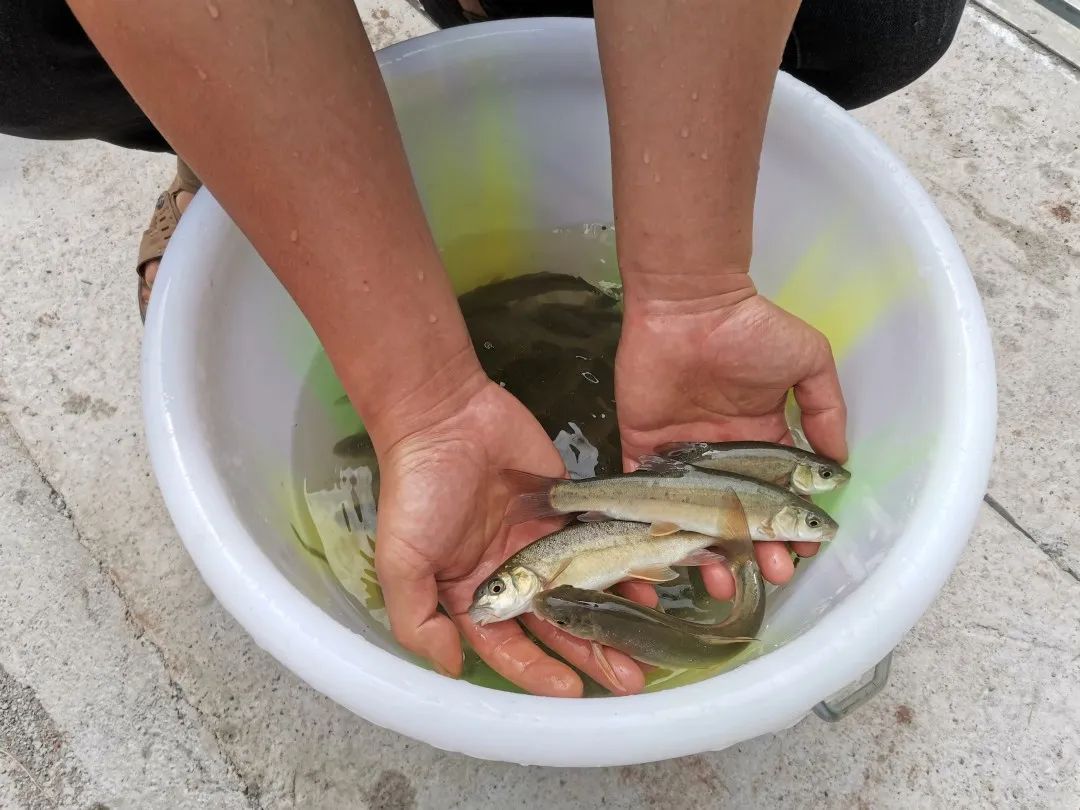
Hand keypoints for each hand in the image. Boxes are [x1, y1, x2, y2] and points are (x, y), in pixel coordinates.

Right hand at [372, 377, 645, 696]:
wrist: (445, 416)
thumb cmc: (418, 490)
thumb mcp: (402, 561)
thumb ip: (418, 619)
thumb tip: (451, 667)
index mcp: (472, 591)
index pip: (508, 645)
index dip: (537, 671)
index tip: (572, 691)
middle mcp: (511, 574)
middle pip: (556, 624)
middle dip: (589, 653)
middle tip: (628, 678)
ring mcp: (541, 541)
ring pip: (584, 588)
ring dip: (613, 615)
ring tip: (647, 642)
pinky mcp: (566, 508)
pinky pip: (600, 541)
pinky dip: (624, 564)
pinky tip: (648, 584)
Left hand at [615, 290, 846, 599]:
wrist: (690, 304)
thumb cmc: (751, 328)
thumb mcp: (807, 360)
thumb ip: (824, 409)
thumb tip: (839, 462)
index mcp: (760, 435)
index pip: (776, 493)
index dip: (788, 525)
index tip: (803, 552)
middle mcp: (721, 452)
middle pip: (737, 513)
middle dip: (756, 548)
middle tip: (770, 574)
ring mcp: (681, 453)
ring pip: (694, 514)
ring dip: (708, 549)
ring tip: (723, 579)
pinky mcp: (643, 447)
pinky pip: (644, 492)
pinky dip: (652, 523)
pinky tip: (669, 554)